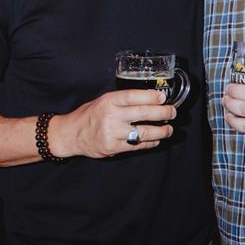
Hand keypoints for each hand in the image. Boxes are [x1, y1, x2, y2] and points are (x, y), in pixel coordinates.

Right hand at [51, 89, 176, 158]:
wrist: (71, 134)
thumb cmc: (89, 115)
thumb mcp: (103, 101)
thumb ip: (123, 101)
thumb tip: (150, 99)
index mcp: (109, 101)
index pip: (133, 97)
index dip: (151, 97)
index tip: (163, 97)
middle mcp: (111, 116)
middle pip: (143, 113)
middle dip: (163, 113)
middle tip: (172, 112)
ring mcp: (113, 133)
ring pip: (144, 132)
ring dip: (161, 131)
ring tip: (169, 129)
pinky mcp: (114, 147)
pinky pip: (137, 146)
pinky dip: (150, 143)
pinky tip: (156, 139)